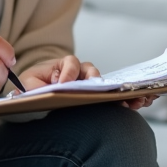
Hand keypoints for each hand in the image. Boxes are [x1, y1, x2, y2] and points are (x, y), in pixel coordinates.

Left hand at [18, 55, 155, 110]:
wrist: (34, 98)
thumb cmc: (31, 90)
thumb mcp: (28, 87)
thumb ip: (33, 88)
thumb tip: (37, 92)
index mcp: (61, 67)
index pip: (70, 63)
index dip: (68, 72)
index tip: (64, 84)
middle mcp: (78, 72)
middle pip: (92, 71)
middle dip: (99, 80)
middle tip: (101, 89)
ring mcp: (88, 84)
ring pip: (106, 82)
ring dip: (119, 90)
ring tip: (131, 98)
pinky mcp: (96, 96)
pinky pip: (113, 95)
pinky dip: (125, 98)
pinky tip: (137, 103)